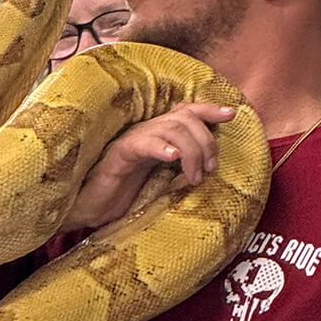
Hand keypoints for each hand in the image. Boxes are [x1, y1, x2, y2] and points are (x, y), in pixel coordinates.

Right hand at [61, 102, 236, 230]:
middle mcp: (146, 132)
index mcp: (158, 136)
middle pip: (184, 118)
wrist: (88, 210)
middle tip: (209, 170)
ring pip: (169, 128)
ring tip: (194, 177)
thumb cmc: (124, 198)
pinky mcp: (117, 156)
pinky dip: (160, 147)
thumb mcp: (161, 183)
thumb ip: (181, 172)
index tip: (231, 113)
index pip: (187, 112)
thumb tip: (210, 173)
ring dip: (191, 151)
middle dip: (206, 142)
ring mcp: (132, 141)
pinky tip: (172, 156)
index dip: (209, 109)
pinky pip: (141, 143)